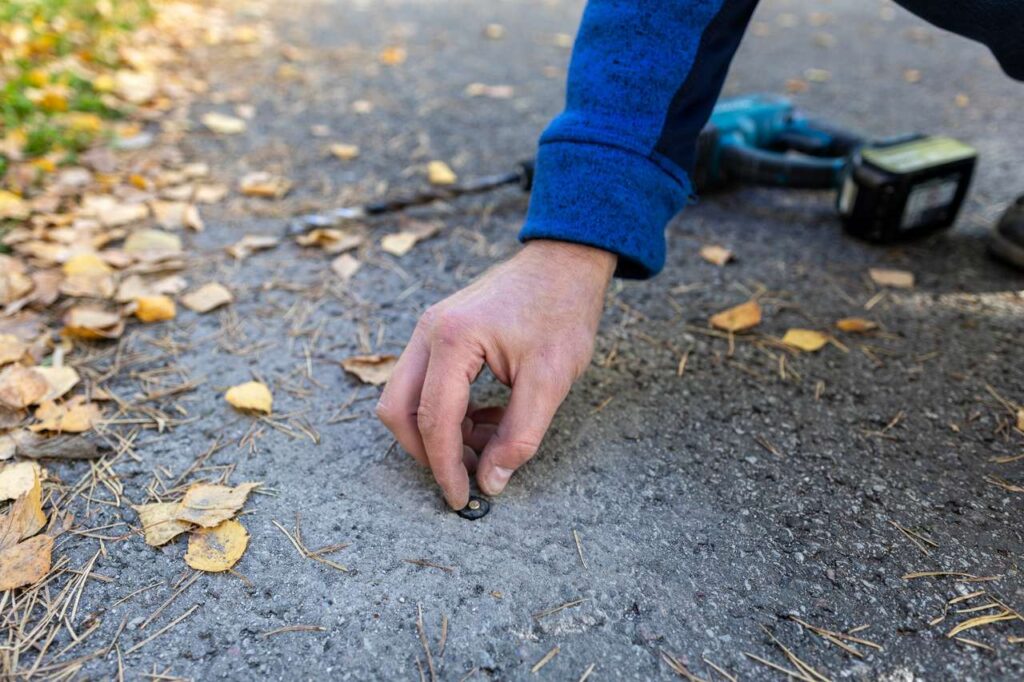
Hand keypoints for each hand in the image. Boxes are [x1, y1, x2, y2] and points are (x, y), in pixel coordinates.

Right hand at [376, 240, 615, 507]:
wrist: (566, 261)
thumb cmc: (562, 311)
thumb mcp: (550, 379)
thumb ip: (519, 435)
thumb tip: (490, 482)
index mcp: (452, 340)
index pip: (433, 421)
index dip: (445, 468)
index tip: (461, 500)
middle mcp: (429, 332)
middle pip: (398, 410)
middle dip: (428, 452)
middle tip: (466, 476)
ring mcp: (429, 329)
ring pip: (407, 398)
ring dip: (438, 432)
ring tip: (488, 444)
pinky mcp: (440, 332)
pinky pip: (424, 383)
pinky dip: (446, 411)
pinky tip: (488, 418)